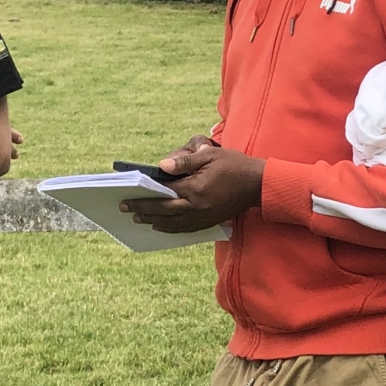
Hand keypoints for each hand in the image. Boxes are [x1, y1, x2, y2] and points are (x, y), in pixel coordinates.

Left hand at [129, 138, 263, 233]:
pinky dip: (170, 228)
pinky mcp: (209, 222)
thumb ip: (185, 162)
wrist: (259, 184)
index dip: (144, 197)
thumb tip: (161, 166)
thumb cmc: (235, 165)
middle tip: (126, 210)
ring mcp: (204, 217)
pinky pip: (185, 229)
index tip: (127, 198)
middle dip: (143, 211)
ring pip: (173, 224)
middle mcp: (197, 207)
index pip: (163, 194)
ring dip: (154, 221)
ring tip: (139, 219)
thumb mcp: (210, 155)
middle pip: (164, 212)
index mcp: (196, 189)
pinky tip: (161, 225)